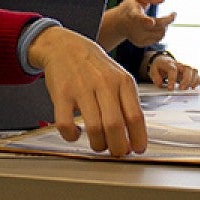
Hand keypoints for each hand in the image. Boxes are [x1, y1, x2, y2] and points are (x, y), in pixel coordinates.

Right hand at [28, 26, 146, 155]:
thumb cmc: (95, 67)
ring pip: (94, 128)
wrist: (66, 47)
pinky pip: (66, 124)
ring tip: (98, 144)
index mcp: (123, 82)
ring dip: (98, 144)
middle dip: (118, 147)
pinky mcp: (61, 94)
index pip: (135, 116)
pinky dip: (71, 136)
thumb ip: (127, 102)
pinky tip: (75, 134)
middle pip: (115, 126)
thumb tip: (135, 135)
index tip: (136, 150)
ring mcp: (82, 88)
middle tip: (116, 152)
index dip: (137, 138)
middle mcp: (104, 84)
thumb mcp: (118, 78)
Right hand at [96, 0, 174, 50]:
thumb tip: (163, 0)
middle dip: (169, 19)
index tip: (151, 22)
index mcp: (133, 13)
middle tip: (173, 14)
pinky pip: (158, 39)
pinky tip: (157, 27)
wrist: (119, 23)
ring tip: (163, 20)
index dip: (145, 20)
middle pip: (157, 25)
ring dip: (166, 26)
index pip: (139, 17)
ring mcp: (137, 37)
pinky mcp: (140, 43)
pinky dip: (161, 33)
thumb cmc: (131, 7)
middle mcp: (134, 27)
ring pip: (160, 33)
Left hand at [148, 54, 199, 89]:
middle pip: (187, 69)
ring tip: (189, 89)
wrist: (164, 60)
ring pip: (194, 71)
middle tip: (182, 89)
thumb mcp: (153, 70)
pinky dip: (198, 81)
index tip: (170, 88)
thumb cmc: (160, 66)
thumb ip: (155, 76)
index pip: (172, 70)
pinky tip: (194, 87)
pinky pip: (197, 74)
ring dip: (193, 81)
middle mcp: (179, 65)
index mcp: (170, 64)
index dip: (172, 79)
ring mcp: (185, 67)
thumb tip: (160, 83)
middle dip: (186, 80)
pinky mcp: (189, 71)